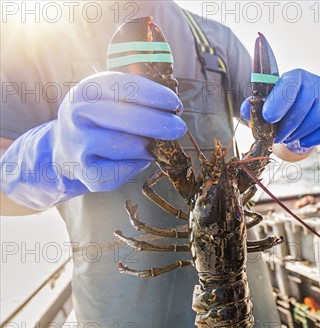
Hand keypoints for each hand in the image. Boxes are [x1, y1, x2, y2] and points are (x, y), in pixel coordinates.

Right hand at [0, 72, 185, 209]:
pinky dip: (137, 166)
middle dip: (159, 123)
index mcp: (88, 90)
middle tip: (179, 128)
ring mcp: (79, 144)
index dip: (156, 96)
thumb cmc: (100, 119)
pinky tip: (138, 159)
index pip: (126, 88)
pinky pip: (122, 171)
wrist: (65, 147)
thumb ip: (137, 97)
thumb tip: (173, 108)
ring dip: (148, 147)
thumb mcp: (109, 98)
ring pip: (128, 146)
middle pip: (128, 118)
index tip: (176, 104)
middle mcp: (79, 114)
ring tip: (152, 145)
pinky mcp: (86, 172)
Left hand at [241, 69, 319, 153]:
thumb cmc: (284, 107)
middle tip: (276, 137)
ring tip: (289, 137)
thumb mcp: (268, 104)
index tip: (268, 117)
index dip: (279, 101)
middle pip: (301, 108)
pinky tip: (303, 137)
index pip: (290, 85)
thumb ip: (255, 106)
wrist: (308, 112)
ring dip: (296, 135)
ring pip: (312, 122)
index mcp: (297, 76)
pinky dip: (310, 140)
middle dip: (285, 127)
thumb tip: (246, 110)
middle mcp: (317, 83)